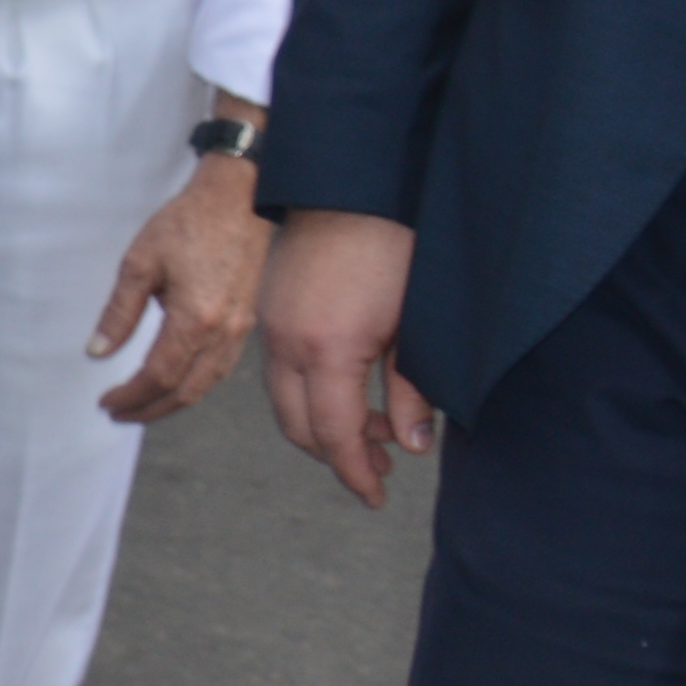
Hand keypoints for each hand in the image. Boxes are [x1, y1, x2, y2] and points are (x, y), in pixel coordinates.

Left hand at [94, 151, 269, 421]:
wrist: (239, 200)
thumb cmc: (187, 225)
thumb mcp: (140, 262)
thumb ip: (119, 313)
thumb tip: (96, 352)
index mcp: (194, 320)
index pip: (158, 376)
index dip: (131, 396)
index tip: (106, 403)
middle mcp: (223, 333)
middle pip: (185, 391)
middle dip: (150, 409)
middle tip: (118, 414)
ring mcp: (240, 331)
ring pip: (206, 385)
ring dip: (172, 402)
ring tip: (141, 406)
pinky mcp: (246, 323)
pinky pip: (220, 369)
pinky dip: (195, 385)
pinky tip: (175, 384)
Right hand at [264, 208, 439, 510]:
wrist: (349, 187)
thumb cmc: (392, 249)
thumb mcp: (414, 329)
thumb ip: (411, 393)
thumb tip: (410, 445)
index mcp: (325, 350)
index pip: (333, 435)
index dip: (355, 474)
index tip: (377, 497)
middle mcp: (286, 344)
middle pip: (299, 426)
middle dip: (337, 455)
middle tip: (379, 469)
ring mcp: (272, 327)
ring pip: (285, 401)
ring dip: (322, 425)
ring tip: (371, 430)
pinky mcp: (271, 311)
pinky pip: (280, 373)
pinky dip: (308, 396)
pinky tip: (347, 390)